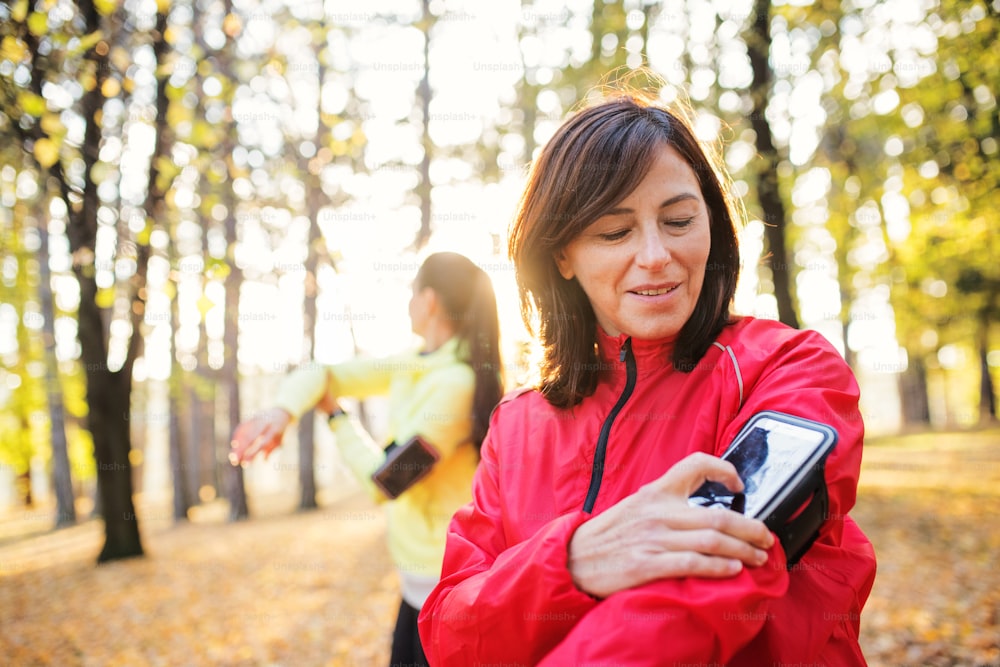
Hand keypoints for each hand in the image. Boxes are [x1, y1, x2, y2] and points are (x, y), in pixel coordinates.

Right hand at [229, 407, 292, 464]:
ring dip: (237, 445)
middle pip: (250, 437)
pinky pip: (242, 426)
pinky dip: (237, 436)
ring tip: (232, 457)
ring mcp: (257, 419)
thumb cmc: (279, 430)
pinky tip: (234, 445)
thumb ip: (272, 449)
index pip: (262, 443)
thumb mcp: (279, 440)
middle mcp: (264, 423)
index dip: (252, 454)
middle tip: (234, 461)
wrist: (281, 411)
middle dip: (241, 450)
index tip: (245, 464)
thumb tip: (265, 460)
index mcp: (274, 429)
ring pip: (244, 432)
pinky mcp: (252, 417)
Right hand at [568, 452, 774, 598]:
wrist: (573, 558)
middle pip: (717, 516)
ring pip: (711, 541)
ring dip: (742, 550)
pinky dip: (717, 567)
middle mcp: (658, 512)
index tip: (739, 485)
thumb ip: (666, 504)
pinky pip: (692, 564)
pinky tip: (732, 570)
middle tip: (766, 538)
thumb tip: (703, 511)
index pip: (694, 465)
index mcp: (656, 492)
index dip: (723, 469)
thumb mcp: (636, 506)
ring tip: (758, 558)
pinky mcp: (647, 565)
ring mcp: (653, 539)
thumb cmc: (608, 536)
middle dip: (750, 528)